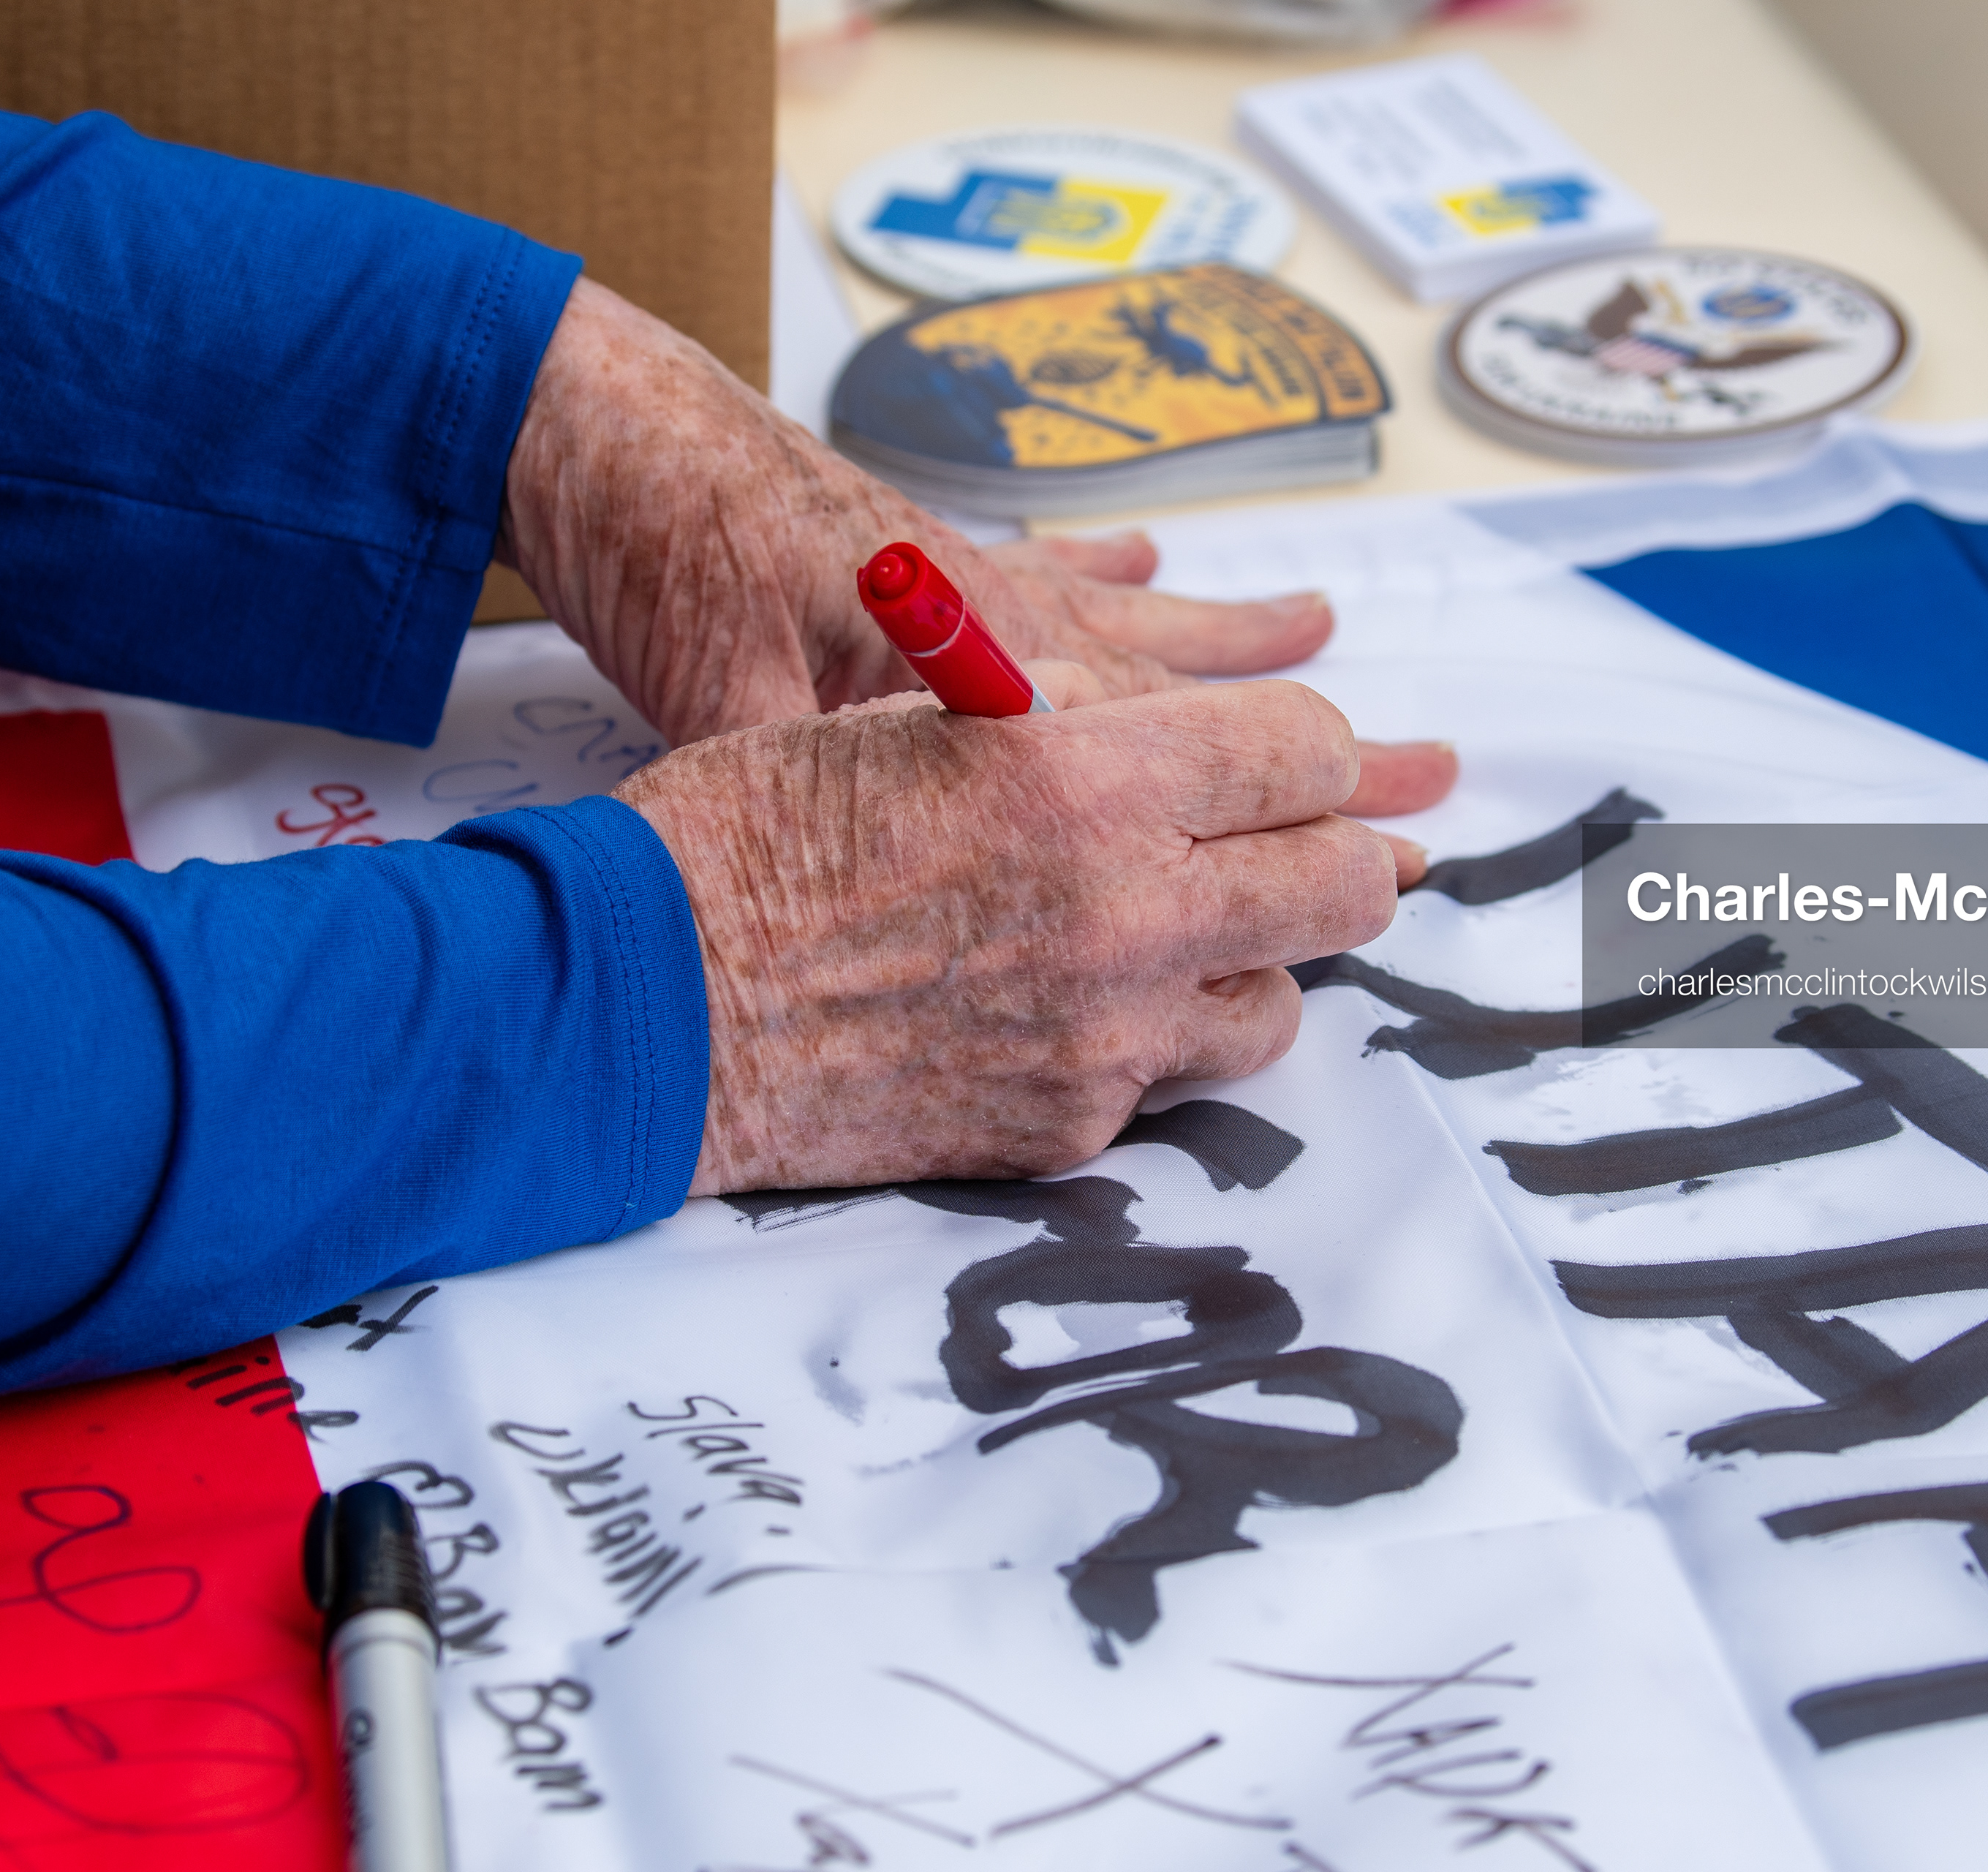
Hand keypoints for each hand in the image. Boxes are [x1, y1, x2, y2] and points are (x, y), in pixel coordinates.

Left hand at [500, 281, 1454, 862]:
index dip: (1292, 820)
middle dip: (1317, 754)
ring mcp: (991, 585)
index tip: (1388, 852)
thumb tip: (936, 889)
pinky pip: (1066, 566)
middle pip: (1203, 706)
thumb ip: (858, 801)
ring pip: (1154, 627)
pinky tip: (1163, 561)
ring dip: (1245, 645)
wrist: (625, 446)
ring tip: (1334, 636)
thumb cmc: (683, 587)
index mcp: (1003, 688)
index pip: (1188, 763)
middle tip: (1431, 776)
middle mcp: (1026, 631)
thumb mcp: (753, 729)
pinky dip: (1124, 572)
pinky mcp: (942, 555)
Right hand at [613, 667, 1393, 1193]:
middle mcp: (1122, 910)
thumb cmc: (751, 833)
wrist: (646, 1004)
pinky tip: (1063, 1010)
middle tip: (1269, 846)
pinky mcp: (1068, 1127)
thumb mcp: (917, 716)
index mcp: (1083, 776)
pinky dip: (1145, 1043)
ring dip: (1242, 960)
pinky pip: (1172, 1081)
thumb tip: (1159, 729)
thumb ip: (1069, 719)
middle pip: (1341, 883)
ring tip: (1161, 935)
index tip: (1281, 759)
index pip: (1307, 750)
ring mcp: (1104, 1035)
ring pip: (1280, 1000)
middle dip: (1320, 854)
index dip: (1305, 749)